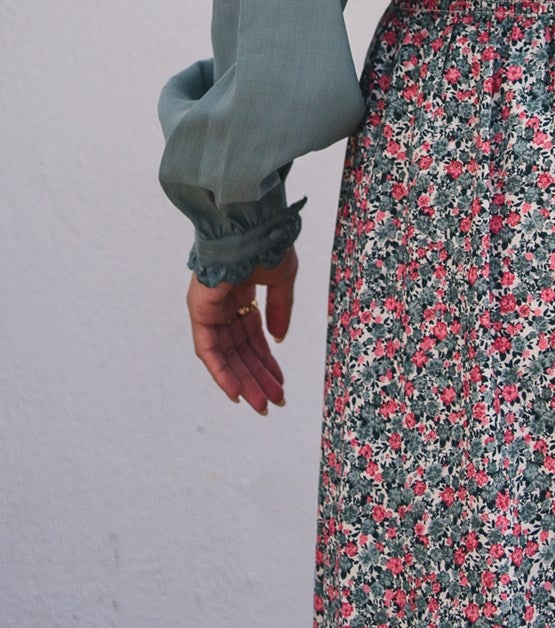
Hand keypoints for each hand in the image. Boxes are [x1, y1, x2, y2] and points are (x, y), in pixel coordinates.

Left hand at [186, 246, 297, 413]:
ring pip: (226, 354)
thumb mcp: (282, 280)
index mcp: (243, 291)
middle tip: (273, 401)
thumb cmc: (267, 242)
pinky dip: (221, 372)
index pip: (254, 335)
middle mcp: (224, 303)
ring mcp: (210, 308)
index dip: (267, 360)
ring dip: (244, 380)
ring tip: (262, 403)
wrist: (250, 224)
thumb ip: (280, 310)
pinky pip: (209, 349)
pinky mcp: (200, 311)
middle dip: (258, 376)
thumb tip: (279, 339)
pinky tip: (237, 392)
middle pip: (241, 349)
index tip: (280, 382)